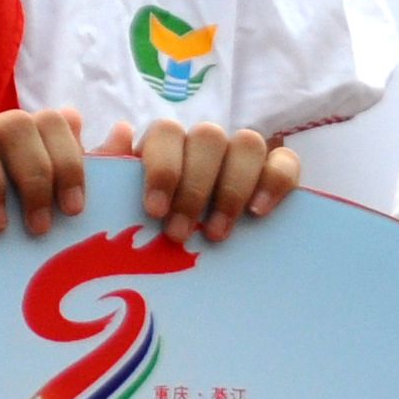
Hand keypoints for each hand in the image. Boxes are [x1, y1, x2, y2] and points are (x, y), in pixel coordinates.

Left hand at [94, 119, 294, 243]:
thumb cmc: (148, 233)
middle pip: (208, 136)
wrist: (194, 267)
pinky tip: (258, 212)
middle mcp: (205, 146)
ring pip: (247, 143)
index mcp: (168, 148)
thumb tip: (121, 132)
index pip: (167, 132)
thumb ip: (112, 171)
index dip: (162, 168)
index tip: (154, 211)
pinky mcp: (278, 174)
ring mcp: (243, 157)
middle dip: (195, 187)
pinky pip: (285, 162)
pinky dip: (275, 181)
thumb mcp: (121, 209)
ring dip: (231, 189)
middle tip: (180, 234)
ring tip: (217, 234)